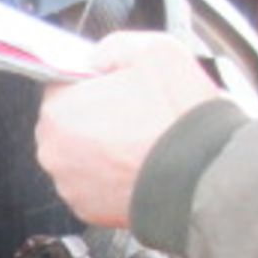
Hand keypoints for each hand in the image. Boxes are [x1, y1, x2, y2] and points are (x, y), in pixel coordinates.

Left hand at [35, 32, 222, 227]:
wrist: (204, 176)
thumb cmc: (177, 118)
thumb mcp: (152, 51)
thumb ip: (113, 47)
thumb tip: (98, 57)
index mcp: (59, 111)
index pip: (62, 85)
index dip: (95, 83)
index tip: (120, 89)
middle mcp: (53, 152)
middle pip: (68, 123)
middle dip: (96, 117)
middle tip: (136, 115)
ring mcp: (69, 185)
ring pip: (80, 156)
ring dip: (104, 148)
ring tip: (141, 143)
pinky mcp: (87, 210)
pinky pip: (93, 184)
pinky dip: (112, 176)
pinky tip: (139, 166)